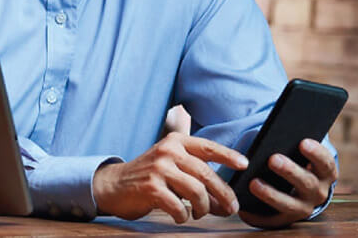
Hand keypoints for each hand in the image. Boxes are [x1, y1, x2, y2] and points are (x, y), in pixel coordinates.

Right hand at [92, 132, 248, 223]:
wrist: (114, 184)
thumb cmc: (149, 176)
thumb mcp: (171, 164)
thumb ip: (195, 174)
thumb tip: (225, 200)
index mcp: (176, 141)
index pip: (208, 146)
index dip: (228, 155)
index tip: (244, 164)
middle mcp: (168, 151)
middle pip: (205, 173)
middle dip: (223, 193)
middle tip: (231, 208)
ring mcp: (158, 168)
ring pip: (196, 190)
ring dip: (203, 207)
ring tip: (200, 213)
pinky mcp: (150, 187)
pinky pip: (178, 206)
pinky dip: (183, 215)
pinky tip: (180, 216)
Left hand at [238, 138, 336, 228]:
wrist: (297, 187)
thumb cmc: (295, 160)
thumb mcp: (299, 152)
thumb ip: (292, 144)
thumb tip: (276, 135)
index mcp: (325, 173)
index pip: (325, 163)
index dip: (316, 153)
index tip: (303, 142)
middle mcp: (318, 193)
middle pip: (307, 182)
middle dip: (290, 171)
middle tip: (273, 159)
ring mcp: (303, 207)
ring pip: (289, 203)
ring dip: (271, 194)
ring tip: (253, 183)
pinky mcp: (286, 219)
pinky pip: (272, 219)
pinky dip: (258, 215)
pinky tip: (244, 206)